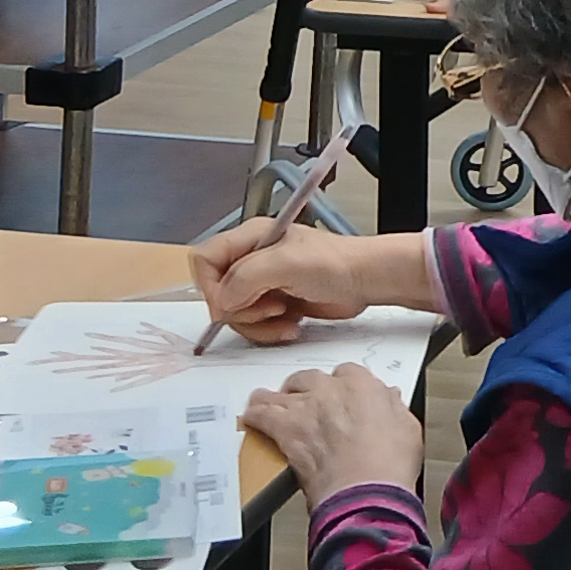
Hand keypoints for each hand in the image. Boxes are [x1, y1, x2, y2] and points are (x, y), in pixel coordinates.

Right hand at [190, 217, 410, 339]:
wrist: (365, 281)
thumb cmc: (335, 263)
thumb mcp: (286, 263)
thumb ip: (246, 277)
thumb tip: (224, 302)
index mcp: (249, 238)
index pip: (205, 261)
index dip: (210, 286)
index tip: (229, 305)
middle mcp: (251, 260)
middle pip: (218, 293)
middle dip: (242, 310)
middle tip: (270, 307)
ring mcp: (262, 283)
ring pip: (235, 314)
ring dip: (258, 324)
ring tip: (286, 316)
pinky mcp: (274, 304)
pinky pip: (254, 325)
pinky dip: (269, 331)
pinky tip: (292, 324)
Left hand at [239, 362, 421, 499]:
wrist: (365, 492)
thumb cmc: (388, 465)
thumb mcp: (407, 428)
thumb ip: (394, 408)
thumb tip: (390, 400)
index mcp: (362, 386)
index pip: (347, 372)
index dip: (342, 383)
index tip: (341, 393)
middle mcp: (330, 391)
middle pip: (309, 378)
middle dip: (305, 387)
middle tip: (305, 397)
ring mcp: (306, 410)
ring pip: (281, 394)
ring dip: (274, 398)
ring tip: (267, 399)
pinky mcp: (287, 432)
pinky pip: (262, 416)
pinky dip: (255, 415)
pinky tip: (251, 417)